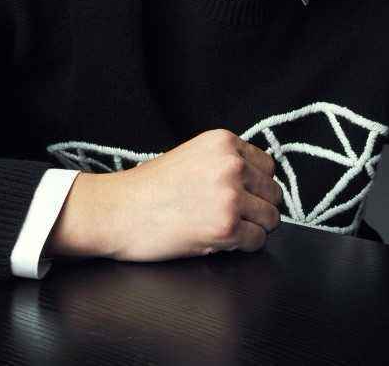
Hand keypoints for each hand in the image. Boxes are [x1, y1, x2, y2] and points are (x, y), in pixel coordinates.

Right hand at [46, 128, 283, 261]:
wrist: (115, 211)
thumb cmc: (146, 188)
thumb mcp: (191, 156)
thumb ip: (224, 162)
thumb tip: (257, 182)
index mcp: (223, 143)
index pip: (267, 166)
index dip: (255, 186)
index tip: (241, 196)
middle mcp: (231, 165)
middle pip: (273, 193)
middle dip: (257, 207)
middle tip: (231, 216)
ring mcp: (230, 196)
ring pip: (271, 218)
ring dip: (253, 228)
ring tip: (224, 228)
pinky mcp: (226, 227)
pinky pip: (257, 241)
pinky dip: (243, 246)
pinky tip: (219, 240)